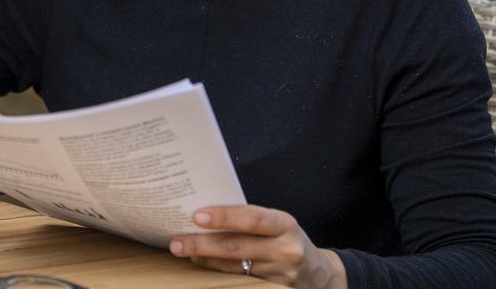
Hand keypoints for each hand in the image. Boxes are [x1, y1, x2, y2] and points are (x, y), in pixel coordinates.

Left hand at [169, 205, 346, 287]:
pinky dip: (216, 272)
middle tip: (177, 242)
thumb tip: (207, 213)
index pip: (252, 218)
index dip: (224, 216)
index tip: (197, 216)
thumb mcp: (279, 224)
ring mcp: (279, 274)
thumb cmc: (288, 240)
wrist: (319, 274)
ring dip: (204, 259)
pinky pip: (239, 281)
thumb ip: (251, 220)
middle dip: (202, 244)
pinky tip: (201, 264)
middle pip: (236, 247)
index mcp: (285, 225)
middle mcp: (284, 250)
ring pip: (233, 267)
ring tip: (183, 250)